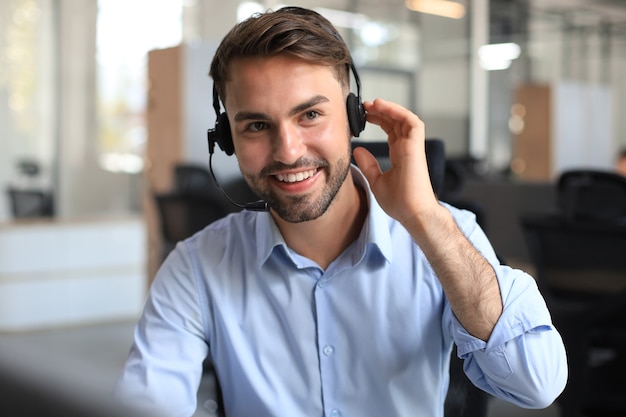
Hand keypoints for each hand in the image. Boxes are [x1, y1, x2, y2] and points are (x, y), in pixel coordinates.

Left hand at [353, 99, 439, 227]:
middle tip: (364, 106)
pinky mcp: (417, 147)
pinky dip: (398, 111)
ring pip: (403, 118)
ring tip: (372, 103)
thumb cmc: (400, 202)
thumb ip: (368, 164)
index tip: (365, 116)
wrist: (412, 213)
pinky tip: (383, 107)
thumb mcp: (376, 181)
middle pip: (396, 122)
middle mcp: (407, 148)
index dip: (379, 120)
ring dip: (389, 108)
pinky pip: (412, 122)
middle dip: (381, 111)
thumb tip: (357, 150)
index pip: (391, 131)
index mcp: (400, 155)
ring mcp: (413, 146)